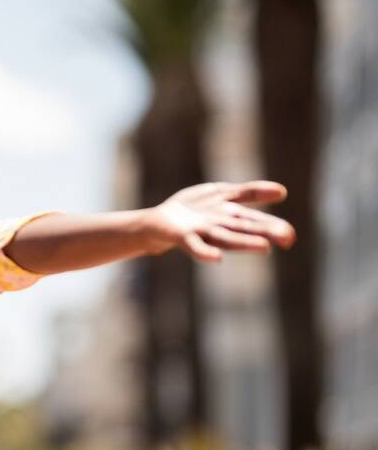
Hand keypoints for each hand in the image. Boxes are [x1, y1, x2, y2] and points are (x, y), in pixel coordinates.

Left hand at [143, 180, 296, 261]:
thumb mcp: (222, 194)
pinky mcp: (183, 236)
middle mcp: (220, 227)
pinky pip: (195, 246)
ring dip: (243, 243)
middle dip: (266, 232)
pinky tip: (216, 257)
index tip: (292, 236)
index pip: (256, 220)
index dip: (274, 226)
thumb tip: (282, 192)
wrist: (157, 222)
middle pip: (245, 229)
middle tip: (289, 239)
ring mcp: (202, 232)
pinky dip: (205, 252)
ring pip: (226, 238)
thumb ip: (249, 193)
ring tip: (264, 247)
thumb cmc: (193, 209)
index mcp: (230, 217)